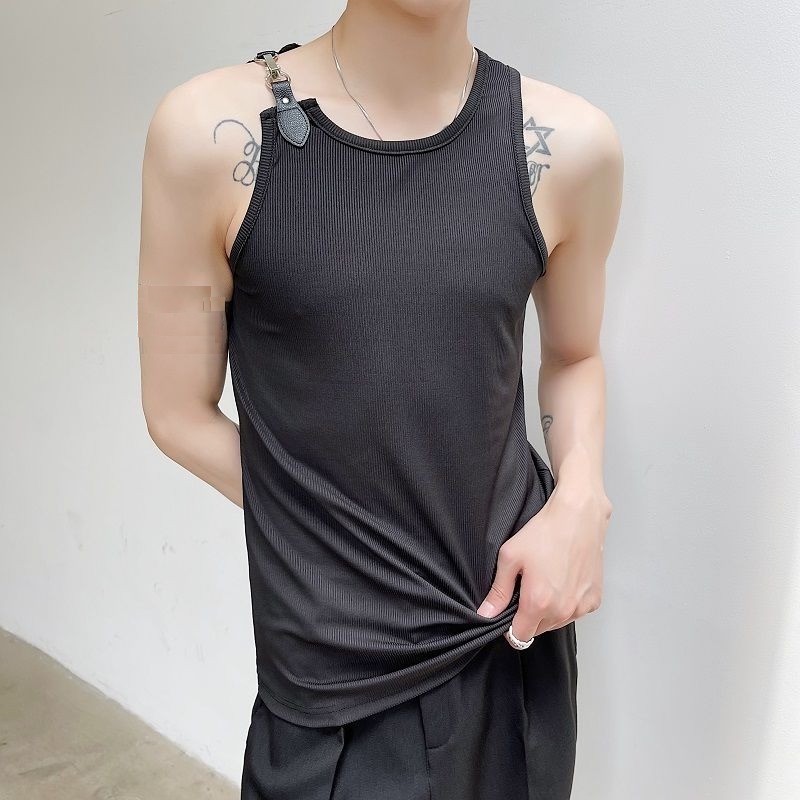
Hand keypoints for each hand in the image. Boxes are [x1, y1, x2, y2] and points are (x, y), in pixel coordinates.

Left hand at [476, 485, 610, 643]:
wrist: (577, 516)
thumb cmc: (544, 532)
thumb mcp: (510, 557)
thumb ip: (498, 591)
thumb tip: (486, 614)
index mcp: (539, 603)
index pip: (519, 637)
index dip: (509, 627)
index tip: (508, 612)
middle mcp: (563, 610)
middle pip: (538, 630)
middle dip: (529, 617)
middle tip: (527, 588)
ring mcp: (581, 606)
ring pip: (557, 622)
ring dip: (549, 611)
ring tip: (546, 580)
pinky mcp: (594, 599)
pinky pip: (575, 612)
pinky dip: (567, 603)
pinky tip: (563, 580)